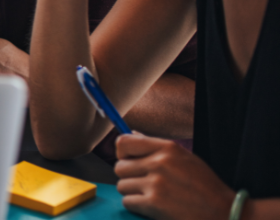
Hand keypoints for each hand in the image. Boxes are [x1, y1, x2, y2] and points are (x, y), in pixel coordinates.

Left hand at [114, 133, 234, 218]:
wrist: (225, 212)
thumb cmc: (205, 187)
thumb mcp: (186, 159)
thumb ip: (158, 148)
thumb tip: (132, 134)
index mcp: (168, 148)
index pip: (123, 142)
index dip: (123, 154)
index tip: (131, 162)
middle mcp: (159, 162)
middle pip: (119, 166)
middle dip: (129, 177)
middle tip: (145, 185)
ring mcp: (156, 183)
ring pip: (122, 185)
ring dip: (133, 193)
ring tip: (153, 197)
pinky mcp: (154, 203)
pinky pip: (128, 202)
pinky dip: (137, 206)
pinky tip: (153, 208)